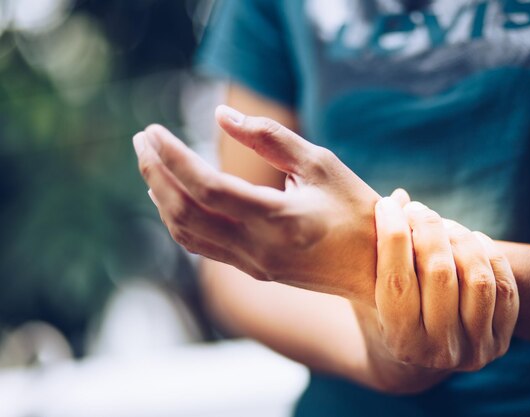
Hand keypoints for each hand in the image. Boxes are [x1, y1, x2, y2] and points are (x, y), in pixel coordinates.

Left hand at [133, 106, 379, 304]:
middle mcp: (257, 247)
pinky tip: (173, 196)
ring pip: (186, 233)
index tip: (153, 130)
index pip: (206, 187)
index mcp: (278, 218)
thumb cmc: (355, 210)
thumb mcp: (321, 164)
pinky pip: (201, 245)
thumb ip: (271, 138)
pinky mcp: (252, 269)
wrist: (374, 269)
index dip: (173, 157)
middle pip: (184, 212)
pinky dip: (178, 218)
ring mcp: (252, 264)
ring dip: (161, 197)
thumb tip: (222, 116)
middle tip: (141, 139)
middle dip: (154, 173)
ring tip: (150, 162)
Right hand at [355, 194, 518, 392]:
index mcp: (399, 341)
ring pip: (477, 277)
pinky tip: (470, 240)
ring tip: (443, 225)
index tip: (386, 205)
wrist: (422, 350)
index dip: (392, 234)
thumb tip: (399, 198)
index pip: (396, 279)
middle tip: (417, 209)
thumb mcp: (370, 288)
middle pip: (440, 274)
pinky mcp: (502, 339)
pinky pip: (503, 285)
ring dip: (459, 238)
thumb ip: (376, 250)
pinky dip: (488, 254)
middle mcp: (438, 351)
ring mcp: (475, 348)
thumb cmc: (388, 310)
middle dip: (427, 229)